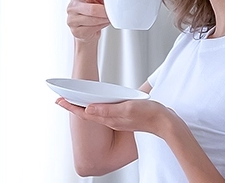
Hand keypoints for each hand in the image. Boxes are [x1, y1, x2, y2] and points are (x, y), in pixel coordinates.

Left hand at [56, 97, 172, 135]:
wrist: (166, 123)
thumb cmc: (149, 115)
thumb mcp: (126, 109)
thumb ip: (107, 110)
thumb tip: (89, 108)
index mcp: (110, 119)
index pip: (85, 113)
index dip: (71, 106)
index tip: (59, 100)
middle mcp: (111, 120)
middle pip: (87, 113)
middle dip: (74, 106)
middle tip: (62, 100)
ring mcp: (117, 120)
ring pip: (96, 113)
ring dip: (83, 107)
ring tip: (74, 100)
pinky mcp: (124, 117)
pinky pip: (105, 112)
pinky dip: (96, 107)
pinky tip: (96, 103)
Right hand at [66, 0, 110, 41]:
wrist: (84, 29)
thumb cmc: (91, 12)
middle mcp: (72, 6)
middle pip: (93, 8)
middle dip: (106, 11)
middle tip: (114, 12)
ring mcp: (72, 19)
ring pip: (93, 19)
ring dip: (105, 19)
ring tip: (109, 18)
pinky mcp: (76, 30)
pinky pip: (92, 28)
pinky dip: (101, 26)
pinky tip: (103, 24)